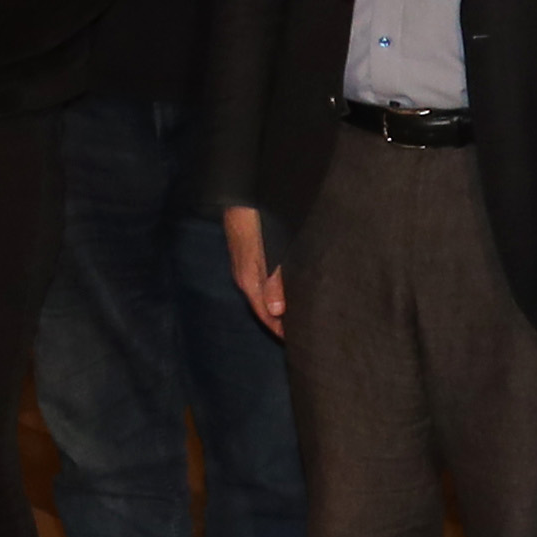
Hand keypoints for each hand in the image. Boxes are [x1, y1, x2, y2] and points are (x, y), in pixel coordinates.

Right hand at [222, 204, 286, 335]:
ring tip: (293, 317)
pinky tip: (283, 290)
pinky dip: (272, 293)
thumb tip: (277, 310)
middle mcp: (244, 277)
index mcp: (249, 280)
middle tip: (299, 334)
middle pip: (262, 308)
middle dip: (278, 322)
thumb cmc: (254, 220)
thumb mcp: (267, 250)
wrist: (237, 193)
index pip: (265, 315)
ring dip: (276, 308)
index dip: (279, 330)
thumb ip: (272, 279)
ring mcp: (244, 266)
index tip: (295, 343)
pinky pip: (260, 282)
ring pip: (261, 295)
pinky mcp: (247, 255)